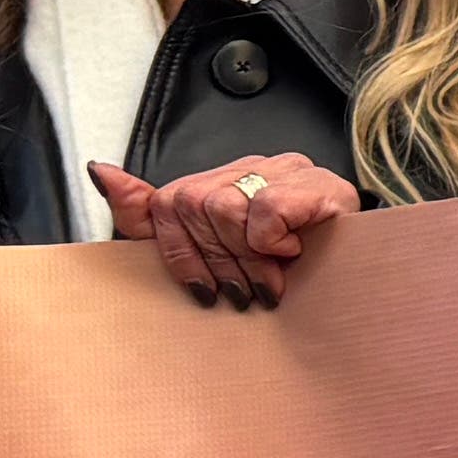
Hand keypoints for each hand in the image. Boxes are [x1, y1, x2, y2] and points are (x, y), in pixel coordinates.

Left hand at [90, 157, 357, 307]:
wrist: (357, 280)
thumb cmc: (282, 271)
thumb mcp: (203, 251)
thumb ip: (145, 214)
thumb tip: (100, 170)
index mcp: (220, 180)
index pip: (166, 202)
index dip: (180, 256)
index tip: (203, 291)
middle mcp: (249, 166)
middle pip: (193, 206)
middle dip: (218, 262)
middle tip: (246, 291)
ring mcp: (285, 169)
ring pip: (224, 207)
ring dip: (248, 258)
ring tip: (271, 278)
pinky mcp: (316, 183)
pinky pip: (266, 210)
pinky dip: (273, 242)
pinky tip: (294, 251)